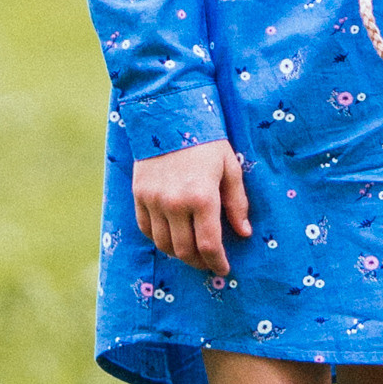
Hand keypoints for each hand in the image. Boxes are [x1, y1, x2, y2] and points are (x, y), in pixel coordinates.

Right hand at [133, 140, 251, 277]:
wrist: (169, 114)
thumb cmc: (206, 140)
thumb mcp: (230, 167)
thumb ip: (237, 202)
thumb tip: (244, 233)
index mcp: (201, 197)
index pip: (209, 244)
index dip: (217, 262)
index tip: (223, 269)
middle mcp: (174, 203)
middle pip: (184, 250)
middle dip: (199, 262)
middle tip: (208, 263)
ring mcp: (153, 200)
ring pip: (163, 243)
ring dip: (178, 253)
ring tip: (191, 252)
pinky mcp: (139, 194)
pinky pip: (146, 228)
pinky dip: (158, 238)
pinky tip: (171, 237)